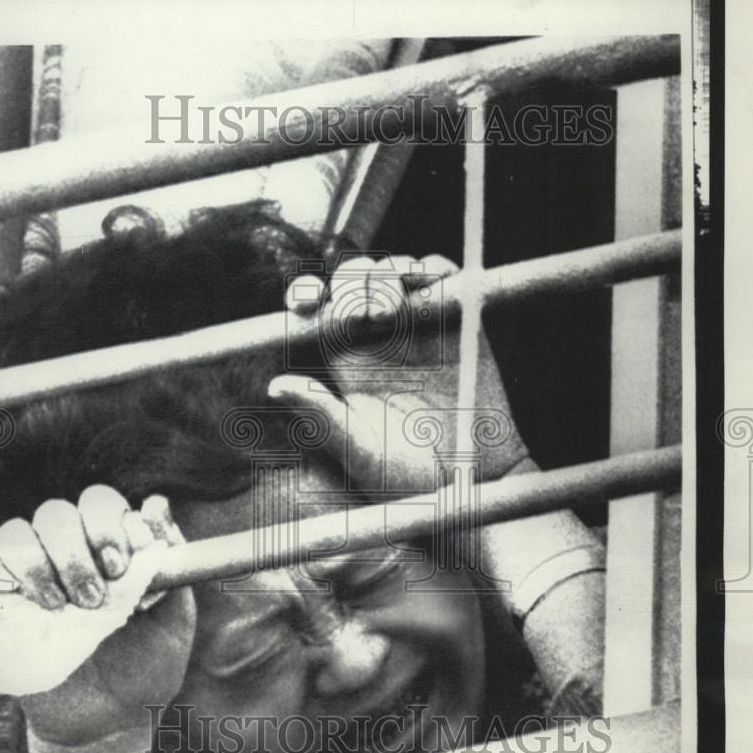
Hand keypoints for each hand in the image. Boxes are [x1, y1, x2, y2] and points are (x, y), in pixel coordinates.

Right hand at [0, 486, 195, 747]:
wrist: (107, 723)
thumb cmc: (146, 668)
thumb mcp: (175, 620)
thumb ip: (173, 566)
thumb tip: (154, 505)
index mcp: (113, 546)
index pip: (99, 503)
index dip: (105, 524)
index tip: (118, 565)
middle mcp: (70, 550)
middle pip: (55, 514)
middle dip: (73, 553)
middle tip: (92, 598)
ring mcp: (31, 574)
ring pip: (15, 533)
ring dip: (35, 566)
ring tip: (58, 609)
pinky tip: (15, 601)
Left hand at [278, 254, 529, 488]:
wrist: (476, 483)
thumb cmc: (412, 478)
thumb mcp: (361, 454)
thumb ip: (322, 419)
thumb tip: (275, 386)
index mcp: (344, 359)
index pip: (316, 311)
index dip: (305, 294)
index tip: (305, 302)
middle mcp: (377, 336)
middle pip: (353, 282)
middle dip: (353, 284)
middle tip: (365, 316)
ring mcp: (419, 324)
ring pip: (394, 272)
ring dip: (389, 274)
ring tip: (391, 308)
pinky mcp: (459, 320)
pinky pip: (444, 279)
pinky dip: (436, 269)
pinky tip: (429, 282)